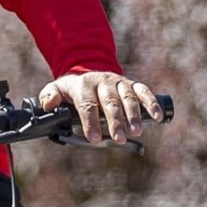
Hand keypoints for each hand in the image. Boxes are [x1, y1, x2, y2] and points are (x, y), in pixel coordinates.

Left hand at [37, 71, 164, 145]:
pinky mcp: (132, 84)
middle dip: (115, 121)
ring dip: (133, 115)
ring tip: (136, 132)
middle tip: (119, 138)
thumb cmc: (74, 89)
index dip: (91, 122)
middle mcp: (103, 82)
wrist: (90, 68)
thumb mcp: (57, 89)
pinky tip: (158, 117)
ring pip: (128, 97)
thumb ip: (50, 96)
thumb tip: (48, 105)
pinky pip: (144, 92)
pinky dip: (151, 103)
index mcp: (84, 85)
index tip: (95, 138)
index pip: (87, 104)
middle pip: (110, 102)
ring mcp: (119, 82)